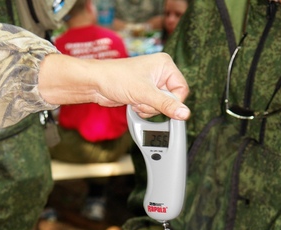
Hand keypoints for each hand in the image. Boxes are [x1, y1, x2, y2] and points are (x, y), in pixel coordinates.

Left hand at [38, 53, 188, 120]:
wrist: (95, 84)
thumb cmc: (116, 79)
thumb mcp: (144, 94)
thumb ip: (166, 105)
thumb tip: (185, 114)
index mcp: (165, 65)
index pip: (181, 90)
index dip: (172, 102)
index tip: (159, 105)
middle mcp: (160, 72)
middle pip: (171, 99)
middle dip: (156, 105)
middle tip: (143, 100)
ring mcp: (152, 83)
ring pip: (161, 106)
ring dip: (148, 109)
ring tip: (136, 101)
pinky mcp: (144, 92)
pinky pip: (151, 107)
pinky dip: (143, 109)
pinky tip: (133, 103)